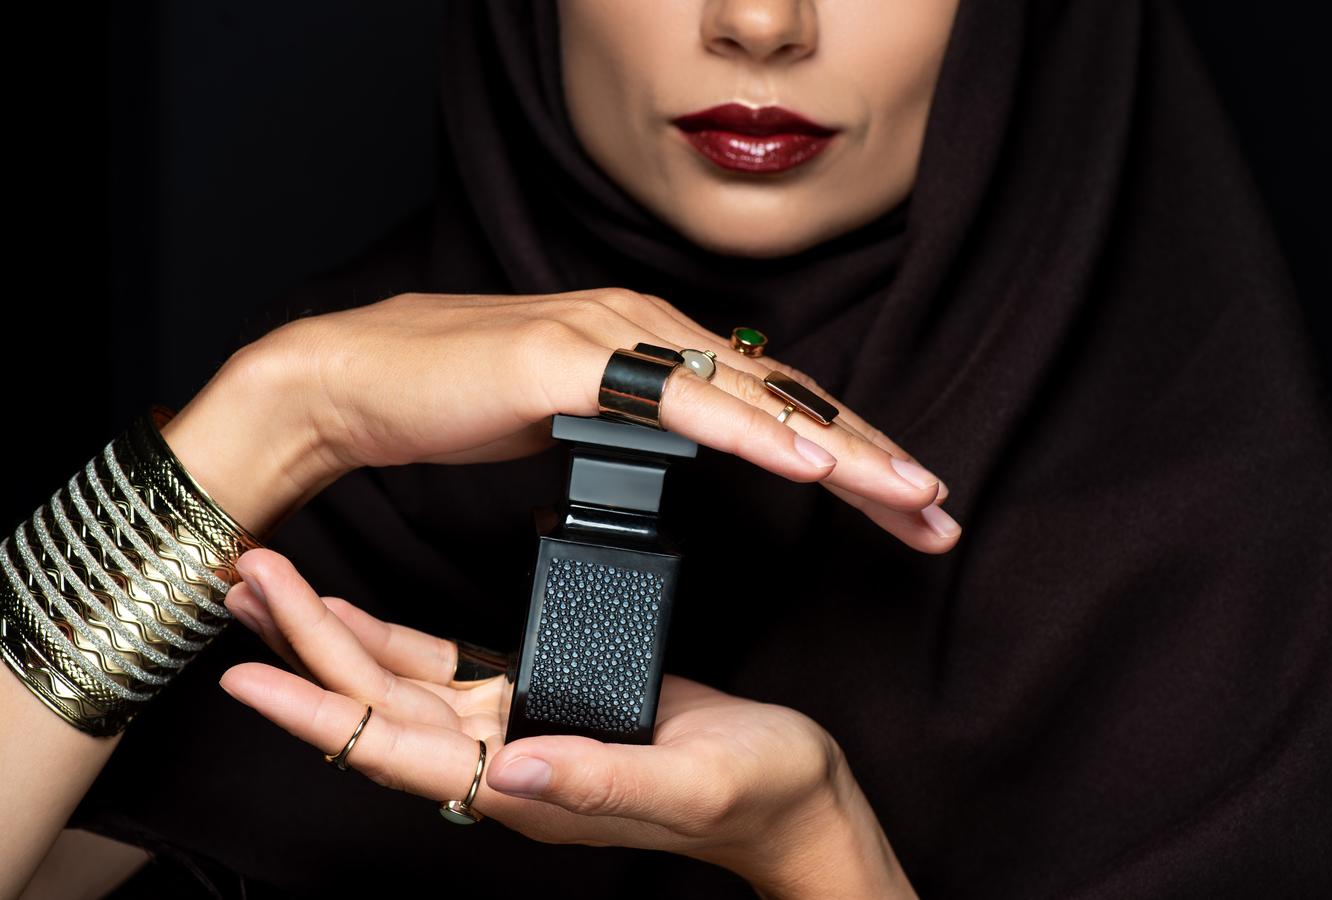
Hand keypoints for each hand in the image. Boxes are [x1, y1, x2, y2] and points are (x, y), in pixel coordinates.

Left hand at [219, 548, 914, 896]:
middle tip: (246, 581)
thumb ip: (599, 782)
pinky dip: (392, 637)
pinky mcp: (539, 696)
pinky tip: (357, 611)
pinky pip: (446, 667)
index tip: (246, 674)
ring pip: (396, 683)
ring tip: (273, 584)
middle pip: (375, 706)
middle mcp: (502, 760)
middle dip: (303, 647)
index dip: (317, 712)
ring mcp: (515, 728)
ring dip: (331, 637)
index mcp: (523, 787)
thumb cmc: (752, 790)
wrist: (790, 792)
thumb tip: (510, 772)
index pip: (394, 751)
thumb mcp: (689, 783)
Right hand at [250, 288, 958, 551]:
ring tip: (908, 494)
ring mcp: (610, 339)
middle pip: (782, 400)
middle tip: (938, 509)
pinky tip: (807, 464)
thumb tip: (681, 451)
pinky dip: (748, 435)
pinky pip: (676, 406)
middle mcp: (646, 330)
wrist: (349, 382)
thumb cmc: (452, 402)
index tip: (900, 507)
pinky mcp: (568, 362)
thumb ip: (633, 427)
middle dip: (868, 459)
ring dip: (837, 449)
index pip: (768, 406)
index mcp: (651, 347)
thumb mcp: (568, 420)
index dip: (842, 455)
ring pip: (750, 400)